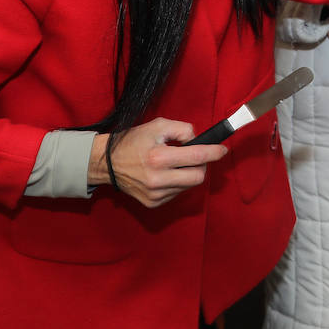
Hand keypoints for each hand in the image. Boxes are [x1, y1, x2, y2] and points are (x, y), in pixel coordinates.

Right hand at [88, 118, 227, 207]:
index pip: (196, 157)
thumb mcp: (157, 126)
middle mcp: (157, 179)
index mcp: (158, 157)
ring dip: (189, 174)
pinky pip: (177, 193)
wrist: (106, 163)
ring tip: (176, 164)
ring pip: (188, 186)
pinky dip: (178, 182)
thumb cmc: (133, 141)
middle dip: (202, 165)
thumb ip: (183, 129)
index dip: (214, 152)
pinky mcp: (153, 203)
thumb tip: (199, 140)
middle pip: (198, 177)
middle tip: (196, 156)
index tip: (222, 150)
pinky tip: (167, 174)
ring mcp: (155, 194)